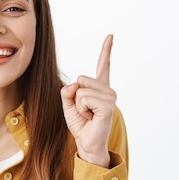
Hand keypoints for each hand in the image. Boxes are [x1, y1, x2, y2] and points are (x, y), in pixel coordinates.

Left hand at [60, 34, 116, 167]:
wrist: (86, 143)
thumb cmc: (80, 124)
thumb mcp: (68, 103)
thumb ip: (68, 90)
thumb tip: (75, 85)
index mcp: (100, 88)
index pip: (103, 65)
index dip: (106, 50)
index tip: (111, 36)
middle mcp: (108, 90)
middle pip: (81, 79)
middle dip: (75, 97)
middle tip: (84, 111)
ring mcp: (110, 97)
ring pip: (81, 89)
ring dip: (79, 105)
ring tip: (88, 115)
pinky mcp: (108, 106)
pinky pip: (84, 98)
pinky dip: (82, 109)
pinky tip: (91, 117)